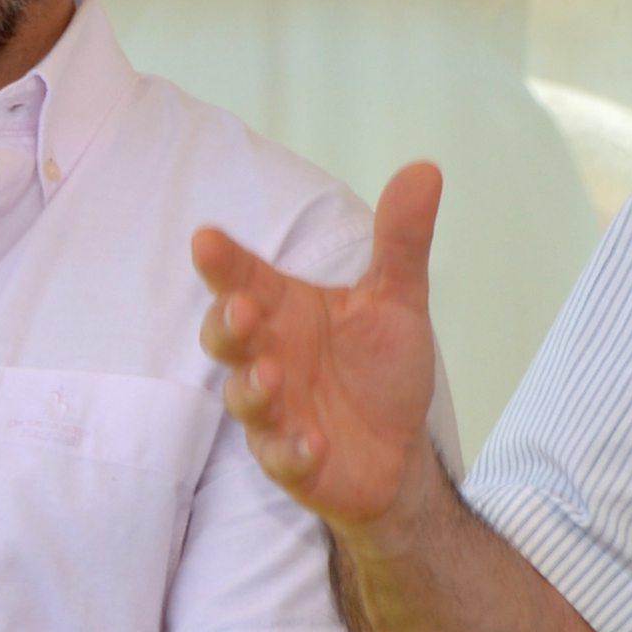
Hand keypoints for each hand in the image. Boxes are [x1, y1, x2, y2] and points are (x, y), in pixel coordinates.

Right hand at [196, 161, 445, 532]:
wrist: (398, 451)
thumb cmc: (380, 368)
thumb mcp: (397, 300)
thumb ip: (401, 242)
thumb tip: (425, 168)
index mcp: (288, 312)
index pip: (246, 279)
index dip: (224, 262)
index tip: (206, 238)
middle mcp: (270, 357)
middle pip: (228, 336)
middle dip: (228, 323)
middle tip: (243, 308)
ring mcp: (276, 413)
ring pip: (246, 399)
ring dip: (255, 387)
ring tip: (273, 375)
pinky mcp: (293, 462)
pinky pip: (283, 459)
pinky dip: (293, 451)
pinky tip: (312, 444)